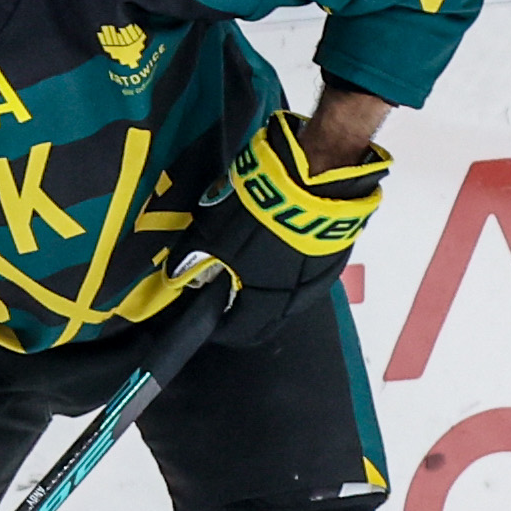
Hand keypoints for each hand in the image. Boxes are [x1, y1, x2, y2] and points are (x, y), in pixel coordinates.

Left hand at [188, 102, 391, 347]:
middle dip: (243, 307)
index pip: (238, 333)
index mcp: (267, 305)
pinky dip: (288, 266)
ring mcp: (323, 278)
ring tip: (250, 264)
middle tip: (226, 288)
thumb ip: (190, 260)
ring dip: (268, 286)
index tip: (205, 314)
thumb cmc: (259, 216)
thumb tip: (174, 276)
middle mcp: (298, 301)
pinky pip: (306, 271)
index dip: (217, 327)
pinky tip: (277, 245)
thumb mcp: (211, 235)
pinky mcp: (336, 253)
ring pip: (290, 295)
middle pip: (266, 318)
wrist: (314, 177)